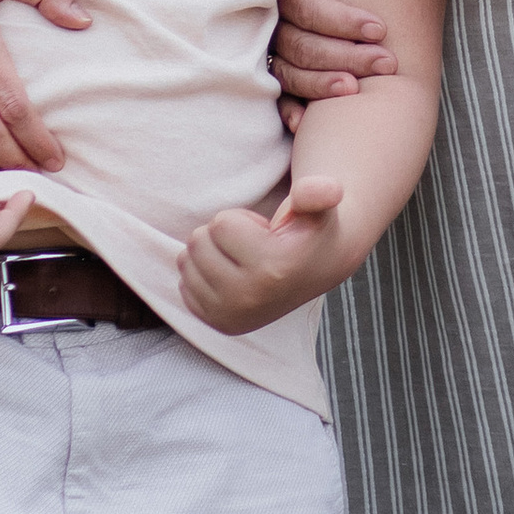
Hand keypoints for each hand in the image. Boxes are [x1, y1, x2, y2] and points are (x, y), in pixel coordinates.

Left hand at [180, 174, 347, 331]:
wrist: (315, 269)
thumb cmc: (310, 230)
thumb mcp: (319, 205)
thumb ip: (318, 191)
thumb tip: (330, 189)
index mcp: (271, 269)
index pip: (220, 224)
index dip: (241, 219)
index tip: (264, 232)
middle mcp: (248, 299)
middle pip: (198, 242)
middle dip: (222, 234)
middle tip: (252, 245)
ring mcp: (230, 316)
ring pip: (187, 262)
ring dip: (211, 253)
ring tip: (243, 260)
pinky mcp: (217, 324)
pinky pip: (184, 284)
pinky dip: (202, 274)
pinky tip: (231, 276)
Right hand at [271, 0, 398, 123]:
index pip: (306, 8)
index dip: (342, 20)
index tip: (380, 29)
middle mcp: (274, 24)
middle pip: (303, 46)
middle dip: (346, 55)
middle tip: (387, 63)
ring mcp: (273, 53)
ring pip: (290, 75)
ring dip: (322, 86)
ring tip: (356, 91)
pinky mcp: (276, 77)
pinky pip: (278, 99)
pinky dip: (290, 112)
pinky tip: (304, 124)